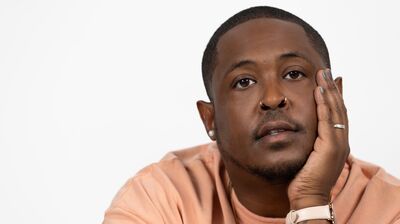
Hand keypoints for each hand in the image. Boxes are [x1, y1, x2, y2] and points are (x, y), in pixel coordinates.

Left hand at [288, 69, 349, 208]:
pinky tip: (319, 92)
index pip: (337, 114)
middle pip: (339, 108)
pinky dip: (324, 105)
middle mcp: (341, 141)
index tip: (331, 81)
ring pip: (336, 111)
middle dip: (333, 88)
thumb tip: (304, 132)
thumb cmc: (305, 178)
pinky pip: (327, 120)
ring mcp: (338, 144)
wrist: (308, 197)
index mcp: (336, 142)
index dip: (335, 97)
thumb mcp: (309, 155)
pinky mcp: (331, 147)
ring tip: (323, 74)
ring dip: (329, 91)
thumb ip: (310, 142)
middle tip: (327, 71)